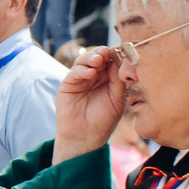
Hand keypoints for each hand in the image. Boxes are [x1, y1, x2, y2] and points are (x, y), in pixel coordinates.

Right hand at [52, 46, 128, 160]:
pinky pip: (74, 72)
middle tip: (107, 52)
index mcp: (107, 78)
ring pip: (84, 61)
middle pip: (97, 56)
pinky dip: (82, 70)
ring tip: (98, 60)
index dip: (114, 54)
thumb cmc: (104, 120)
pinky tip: (90, 73)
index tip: (121, 50)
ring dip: (91, 57)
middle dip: (102, 53)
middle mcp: (93, 76)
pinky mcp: (67, 85)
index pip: (110, 60)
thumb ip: (118, 80)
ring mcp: (80, 80)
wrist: (87, 138)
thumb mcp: (117, 98)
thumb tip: (120, 59)